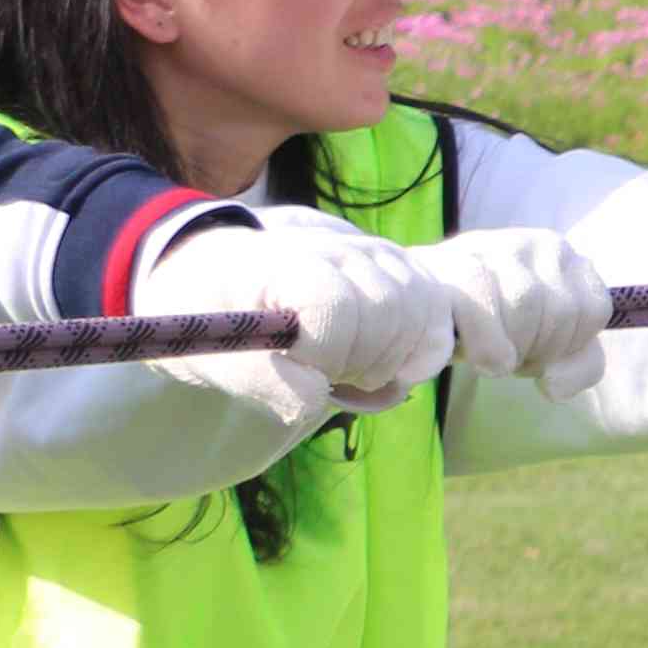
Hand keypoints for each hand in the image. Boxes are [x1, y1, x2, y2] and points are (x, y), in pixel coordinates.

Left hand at [140, 218, 452, 432]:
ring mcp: (376, 252)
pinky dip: (422, 349)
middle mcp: (340, 246)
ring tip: (350, 370)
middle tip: (326, 376)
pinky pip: (437, 309)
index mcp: (285, 261)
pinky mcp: (400, 267)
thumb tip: (315, 401)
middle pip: (388, 309)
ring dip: (394, 358)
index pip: (336, 306)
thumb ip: (259, 381)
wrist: (218, 273)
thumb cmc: (210, 315)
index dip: (323, 353)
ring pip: (422, 308)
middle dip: (361, 362)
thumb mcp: (211, 355)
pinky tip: (389, 365)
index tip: (296, 366)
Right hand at [423, 227, 611, 400]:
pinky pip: (483, 310)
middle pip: (561, 315)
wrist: (412, 308)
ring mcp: (495, 247)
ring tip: (486, 350)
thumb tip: (556, 385)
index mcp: (564, 257)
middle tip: (505, 350)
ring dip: (507, 350)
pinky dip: (485, 347)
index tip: (537, 348)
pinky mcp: (453, 265)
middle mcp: (536, 243)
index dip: (566, 345)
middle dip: (534, 350)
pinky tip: (472, 357)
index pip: (593, 312)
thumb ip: (576, 365)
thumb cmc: (488, 326)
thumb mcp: (543, 344)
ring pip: (525, 309)